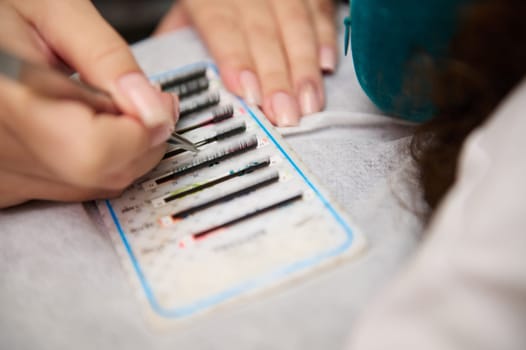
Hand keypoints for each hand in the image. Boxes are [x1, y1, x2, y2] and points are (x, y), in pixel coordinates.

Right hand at [0, 0, 177, 207]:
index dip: (141, 132)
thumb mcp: (55, 11)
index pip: (96, 151)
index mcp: (8, 99)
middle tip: (139, 100)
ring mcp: (0, 173)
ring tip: (103, 106)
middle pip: (102, 174)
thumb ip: (109, 59)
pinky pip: (68, 188)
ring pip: (92, 185)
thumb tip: (154, 110)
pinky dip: (93, 161)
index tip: (158, 105)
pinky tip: (79, 126)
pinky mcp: (4, 183)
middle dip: (141, 140)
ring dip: (121, 151)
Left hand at [155, 0, 337, 125]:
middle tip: (283, 113)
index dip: (235, 58)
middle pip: (262, 28)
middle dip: (276, 75)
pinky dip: (325, 37)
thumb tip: (172, 85)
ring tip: (308, 102)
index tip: (247, 91)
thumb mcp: (190, 9)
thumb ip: (180, 38)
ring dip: (304, 65)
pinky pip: (319, 7)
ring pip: (295, 20)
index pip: (220, 22)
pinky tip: (327, 65)